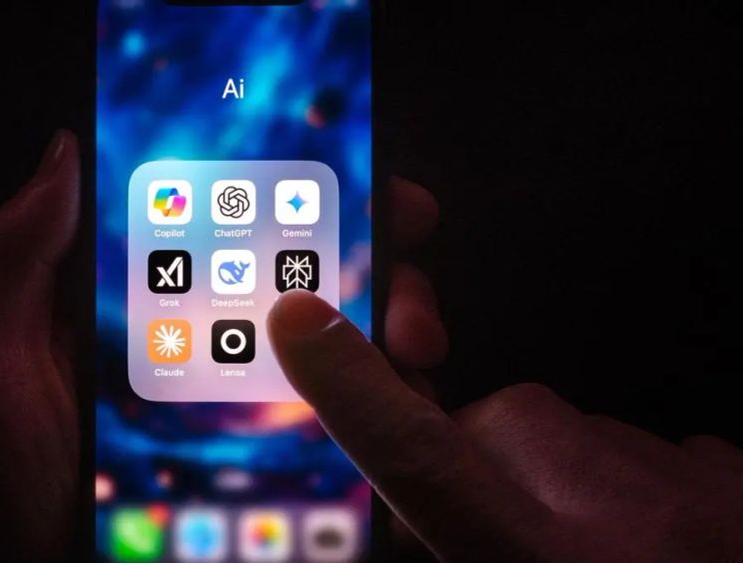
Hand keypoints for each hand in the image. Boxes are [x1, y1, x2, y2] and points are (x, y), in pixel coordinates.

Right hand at [267, 290, 742, 560]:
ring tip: (597, 560)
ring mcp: (680, 482)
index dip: (348, 383)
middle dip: (476, 470)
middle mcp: (606, 510)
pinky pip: (637, 455)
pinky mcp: (725, 472)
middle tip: (504, 540)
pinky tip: (655, 550)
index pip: (415, 453)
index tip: (300, 320)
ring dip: (557, 488)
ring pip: (563, 441)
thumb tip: (420, 514)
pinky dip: (627, 493)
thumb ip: (455, 542)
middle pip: (487, 427)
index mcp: (535, 559)